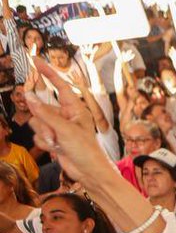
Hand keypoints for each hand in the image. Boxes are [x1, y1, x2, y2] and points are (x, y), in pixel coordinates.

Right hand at [25, 59, 109, 185]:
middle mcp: (66, 115)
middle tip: (53, 135)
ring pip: (37, 123)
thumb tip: (29, 96)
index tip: (36, 60)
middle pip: (41, 108)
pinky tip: (57, 150)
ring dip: (45, 135)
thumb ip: (45, 113)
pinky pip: (38, 135)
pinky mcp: (53, 138)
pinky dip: (45, 143)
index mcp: (75, 109)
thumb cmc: (85, 150)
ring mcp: (58, 127)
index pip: (60, 86)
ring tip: (58, 144)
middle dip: (43, 123)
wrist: (88, 172)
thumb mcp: (65, 130)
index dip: (49, 73)